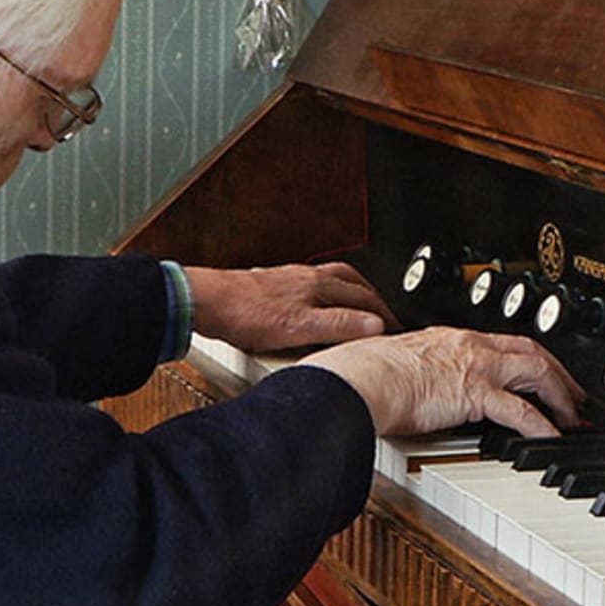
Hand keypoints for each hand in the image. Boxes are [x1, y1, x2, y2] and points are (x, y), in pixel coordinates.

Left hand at [184, 262, 396, 351]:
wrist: (207, 302)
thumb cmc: (246, 313)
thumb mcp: (300, 328)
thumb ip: (339, 325)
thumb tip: (375, 325)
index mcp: (319, 285)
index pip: (364, 297)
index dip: (383, 314)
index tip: (397, 328)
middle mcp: (306, 277)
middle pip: (351, 283)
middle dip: (373, 299)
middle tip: (386, 315)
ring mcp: (288, 279)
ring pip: (331, 280)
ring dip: (351, 291)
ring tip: (360, 304)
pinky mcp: (272, 287)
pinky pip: (310, 285)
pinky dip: (325, 294)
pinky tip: (316, 306)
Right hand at [298, 327, 585, 440]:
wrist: (359, 379)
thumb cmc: (365, 375)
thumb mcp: (399, 365)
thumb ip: (417, 374)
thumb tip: (414, 392)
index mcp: (450, 338)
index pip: (502, 341)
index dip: (529, 356)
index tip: (541, 371)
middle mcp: (468, 345)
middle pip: (531, 350)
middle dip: (559, 372)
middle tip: (574, 394)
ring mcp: (475, 367)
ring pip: (536, 372)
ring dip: (560, 395)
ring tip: (570, 417)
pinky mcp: (475, 393)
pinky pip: (522, 410)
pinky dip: (543, 425)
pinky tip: (553, 438)